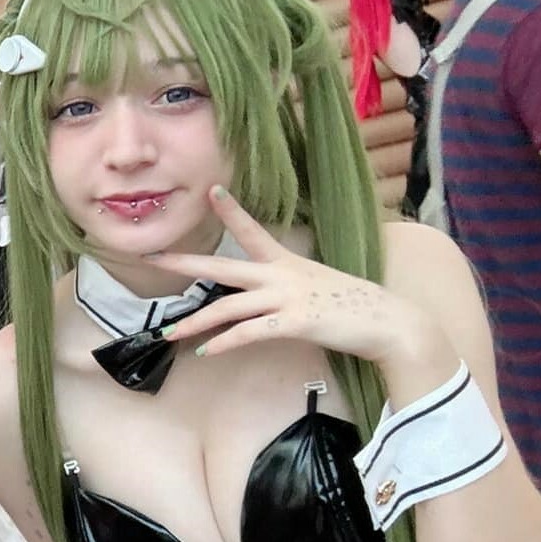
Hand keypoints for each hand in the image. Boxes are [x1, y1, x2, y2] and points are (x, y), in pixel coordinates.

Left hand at [148, 186, 433, 368]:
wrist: (388, 322)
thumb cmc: (351, 305)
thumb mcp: (314, 284)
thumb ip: (285, 285)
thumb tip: (261, 295)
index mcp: (285, 262)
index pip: (252, 230)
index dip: (231, 210)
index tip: (212, 190)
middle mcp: (281, 275)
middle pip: (222, 266)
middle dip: (184, 262)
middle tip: (152, 256)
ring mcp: (287, 297)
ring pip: (228, 306)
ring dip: (196, 321)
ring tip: (169, 332)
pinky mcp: (296, 322)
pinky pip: (251, 333)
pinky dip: (226, 342)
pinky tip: (206, 351)